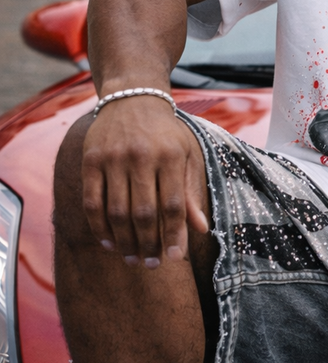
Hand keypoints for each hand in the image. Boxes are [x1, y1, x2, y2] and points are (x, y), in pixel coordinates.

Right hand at [81, 97, 208, 266]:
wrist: (132, 98)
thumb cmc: (165, 133)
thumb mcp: (186, 155)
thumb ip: (190, 192)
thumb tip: (200, 229)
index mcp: (170, 156)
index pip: (172, 205)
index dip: (174, 234)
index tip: (175, 257)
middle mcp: (141, 156)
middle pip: (144, 213)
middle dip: (148, 244)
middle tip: (152, 264)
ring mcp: (113, 158)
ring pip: (117, 212)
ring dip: (124, 241)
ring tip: (132, 258)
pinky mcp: (90, 160)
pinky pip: (92, 202)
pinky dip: (99, 227)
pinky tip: (108, 242)